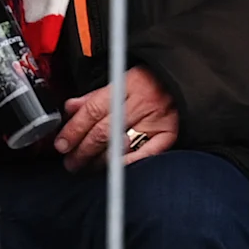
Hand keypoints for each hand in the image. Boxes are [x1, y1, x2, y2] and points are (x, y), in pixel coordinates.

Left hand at [55, 64, 180, 172]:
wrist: (187, 80)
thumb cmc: (153, 80)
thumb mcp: (123, 78)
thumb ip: (96, 95)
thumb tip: (70, 107)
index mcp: (128, 84)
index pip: (94, 109)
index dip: (74, 129)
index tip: (62, 143)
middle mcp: (142, 103)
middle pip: (104, 131)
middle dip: (82, 149)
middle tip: (70, 162)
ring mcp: (156, 120)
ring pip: (120, 146)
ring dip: (98, 160)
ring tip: (85, 167)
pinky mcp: (168, 135)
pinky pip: (145, 155)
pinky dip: (127, 163)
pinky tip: (112, 170)